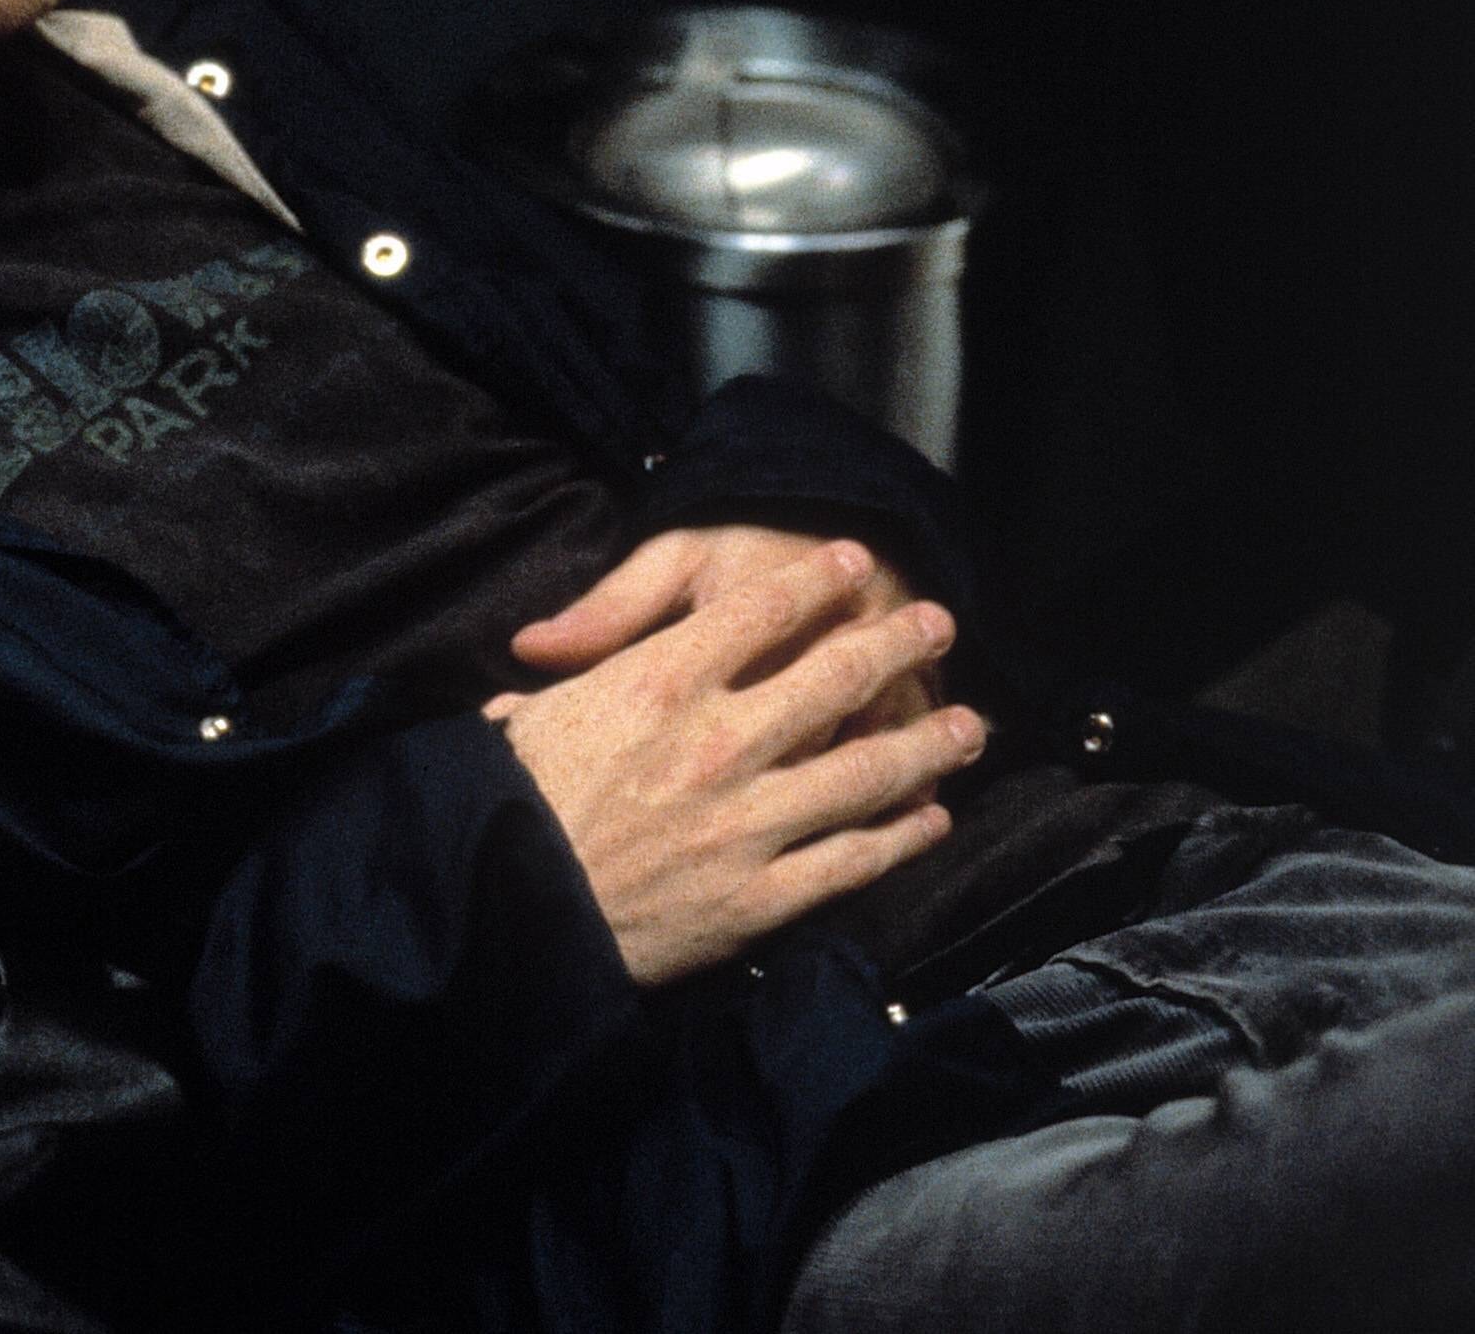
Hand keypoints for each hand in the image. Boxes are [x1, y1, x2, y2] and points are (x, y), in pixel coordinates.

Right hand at [487, 541, 986, 983]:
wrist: (508, 915)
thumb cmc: (507, 807)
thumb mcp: (520, 716)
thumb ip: (557, 680)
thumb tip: (538, 645)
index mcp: (659, 684)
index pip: (759, 614)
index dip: (814, 581)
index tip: (851, 560)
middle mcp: (719, 744)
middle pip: (835, 678)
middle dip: (896, 642)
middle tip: (936, 621)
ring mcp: (750, 824)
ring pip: (866, 773)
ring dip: (927, 744)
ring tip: (968, 725)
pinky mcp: (763, 899)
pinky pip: (852, 860)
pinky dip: (901, 838)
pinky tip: (929, 820)